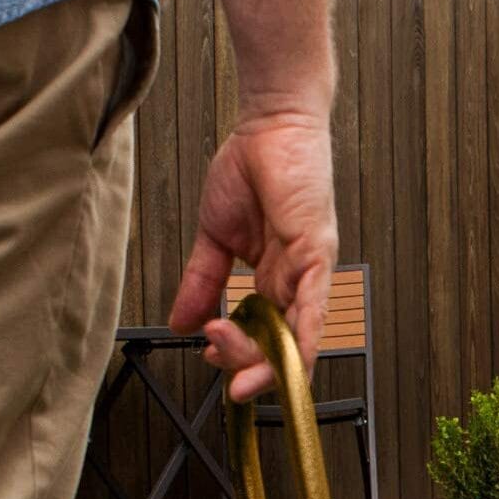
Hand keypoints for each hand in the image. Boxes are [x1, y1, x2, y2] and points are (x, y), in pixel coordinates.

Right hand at [169, 108, 338, 401]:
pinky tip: (289, 361)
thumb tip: (180, 322)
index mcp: (274, 277)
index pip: (262, 334)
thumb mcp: (215, 236)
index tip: (208, 354)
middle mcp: (296, 280)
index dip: (238, 354)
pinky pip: (315, 307)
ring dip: (266, 363)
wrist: (269, 126)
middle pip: (278, 344)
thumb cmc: (251, 169)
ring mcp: (310, 270)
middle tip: (217, 361)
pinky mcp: (318, 254)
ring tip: (238, 373)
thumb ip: (201, 281)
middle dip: (247, 365)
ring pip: (296, 337)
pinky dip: (302, 340)